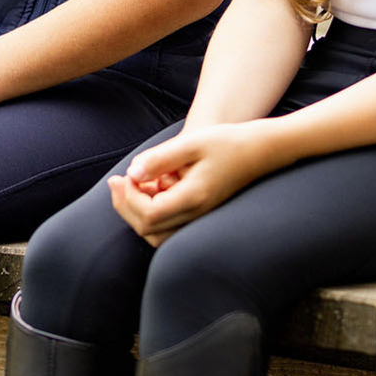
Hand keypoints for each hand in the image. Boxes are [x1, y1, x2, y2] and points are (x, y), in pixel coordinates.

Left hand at [107, 120, 285, 243]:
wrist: (258, 150)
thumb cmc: (226, 142)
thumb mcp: (192, 143)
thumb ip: (160, 158)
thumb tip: (132, 173)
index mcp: (194, 198)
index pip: (149, 214)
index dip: (127, 198)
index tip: (122, 176)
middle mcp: (196, 214)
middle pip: (147, 229)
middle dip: (126, 206)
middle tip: (117, 180)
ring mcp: (198, 217)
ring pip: (156, 233)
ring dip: (138, 212)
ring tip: (135, 184)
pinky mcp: (197, 214)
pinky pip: (167, 225)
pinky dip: (151, 211)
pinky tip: (154, 185)